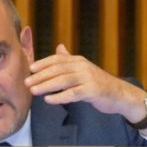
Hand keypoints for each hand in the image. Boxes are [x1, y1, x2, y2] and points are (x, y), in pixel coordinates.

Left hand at [26, 44, 143, 119]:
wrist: (119, 94)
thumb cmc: (98, 83)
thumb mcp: (84, 69)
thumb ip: (70, 60)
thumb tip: (59, 47)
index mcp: (79, 61)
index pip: (58, 59)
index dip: (43, 63)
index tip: (30, 68)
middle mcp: (83, 67)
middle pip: (58, 69)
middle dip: (40, 75)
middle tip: (26, 82)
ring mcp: (88, 78)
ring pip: (63, 81)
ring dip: (46, 86)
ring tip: (33, 91)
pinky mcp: (92, 90)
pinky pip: (73, 94)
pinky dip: (59, 97)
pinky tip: (48, 100)